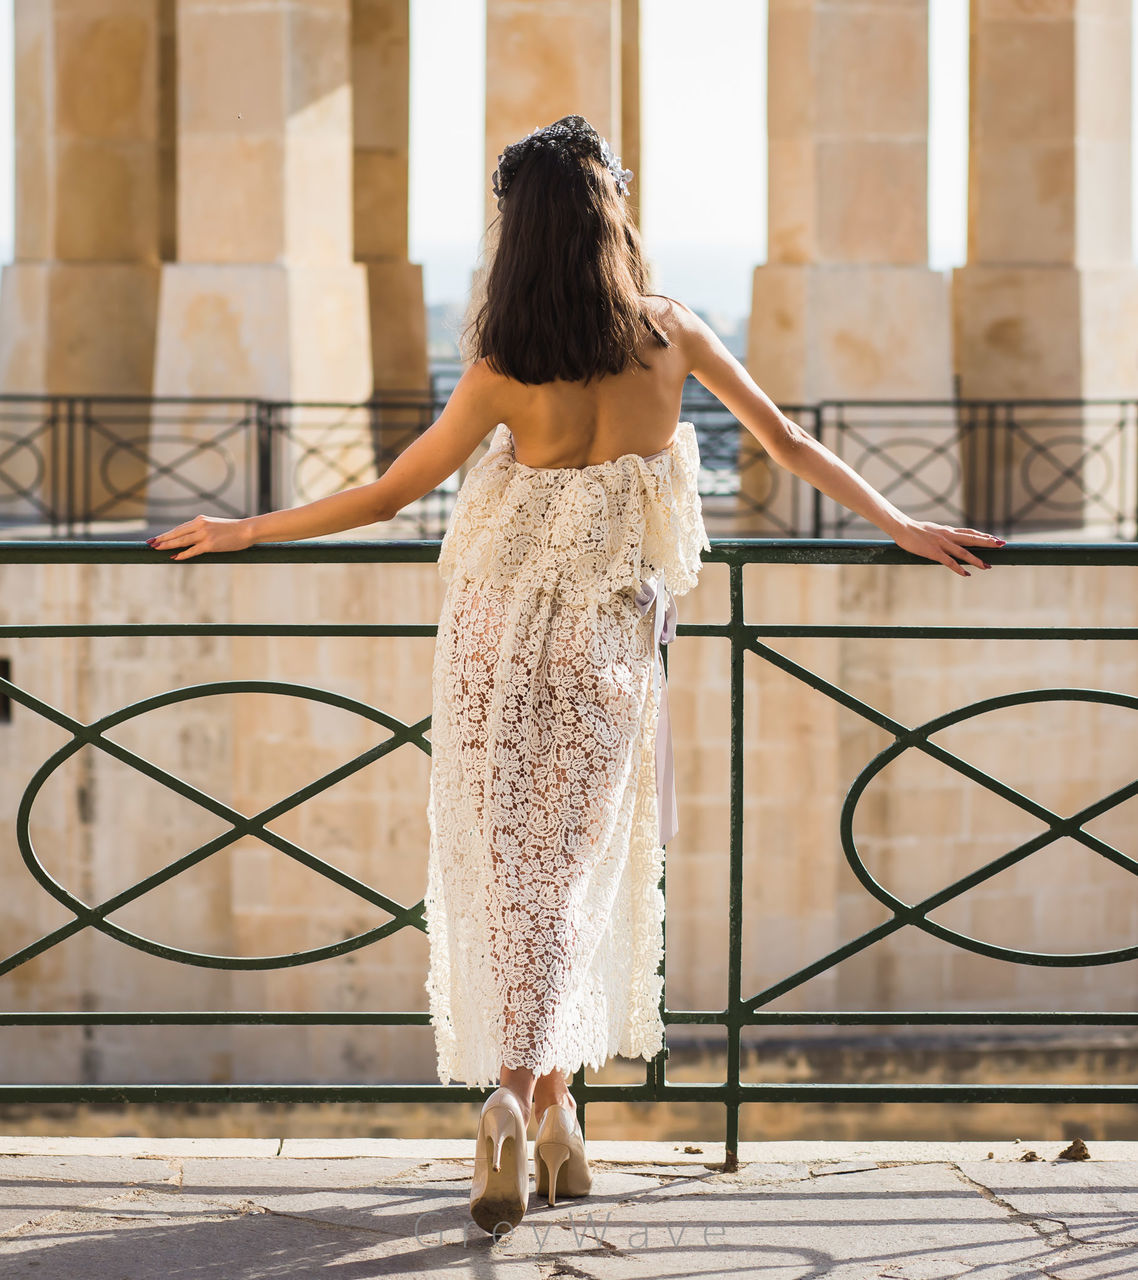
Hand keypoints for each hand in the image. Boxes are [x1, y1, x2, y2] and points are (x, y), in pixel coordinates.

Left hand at [146, 514, 253, 559]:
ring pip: (181, 541)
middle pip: (177, 533)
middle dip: (162, 539)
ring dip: (168, 545)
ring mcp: (204, 535)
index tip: (157, 538)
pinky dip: (183, 554)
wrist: (247, 530)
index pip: (180, 528)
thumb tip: (193, 540)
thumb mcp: (215, 526)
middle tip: (150, 543)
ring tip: (157, 548)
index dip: (167, 534)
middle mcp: (200, 525)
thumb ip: (203, 530)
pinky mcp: (210, 545)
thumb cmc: (234, 530)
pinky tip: (174, 557)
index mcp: (200, 520)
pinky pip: (192, 550)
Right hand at [889, 519, 1005, 576]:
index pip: (970, 532)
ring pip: (964, 552)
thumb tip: (947, 538)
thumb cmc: (913, 529)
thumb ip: (941, 534)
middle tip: (1002, 544)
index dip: (983, 535)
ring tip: (987, 566)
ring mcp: (942, 544)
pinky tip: (966, 574)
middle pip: (972, 539)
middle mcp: (948, 535)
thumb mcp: (932, 529)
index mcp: (948, 530)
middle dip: (988, 542)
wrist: (902, 527)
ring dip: (976, 560)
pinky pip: (949, 562)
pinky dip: (959, 568)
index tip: (995, 538)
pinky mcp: (934, 552)